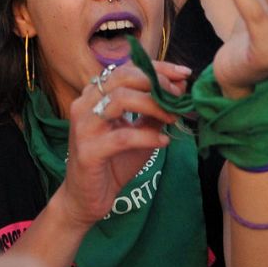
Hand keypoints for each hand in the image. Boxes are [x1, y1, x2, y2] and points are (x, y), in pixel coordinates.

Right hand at [54, 61, 186, 227]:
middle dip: (155, 82)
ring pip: (120, 100)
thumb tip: (180, 88)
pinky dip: (147, 136)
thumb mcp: (139, 132)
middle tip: (178, 95)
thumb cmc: (113, 162)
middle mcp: (84, 104)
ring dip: (153, 105)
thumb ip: (155, 111)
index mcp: (94, 95)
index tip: (183, 73)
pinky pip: (122, 137)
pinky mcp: (88, 151)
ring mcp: (83, 127)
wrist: (87, 198)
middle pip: (122, 77)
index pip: (126, 68)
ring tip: (173, 117)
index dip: (156, 68)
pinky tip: (164, 141)